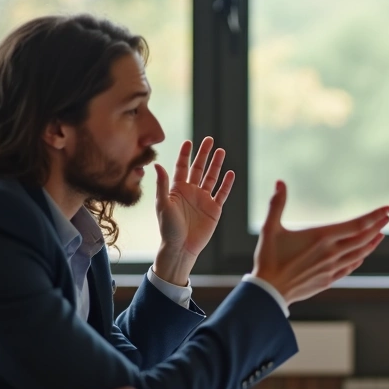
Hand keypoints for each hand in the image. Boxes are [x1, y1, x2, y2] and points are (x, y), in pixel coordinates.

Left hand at [153, 137, 234, 285]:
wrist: (181, 248)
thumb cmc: (168, 229)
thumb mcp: (163, 204)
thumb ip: (162, 184)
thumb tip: (157, 164)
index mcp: (177, 189)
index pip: (182, 167)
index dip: (185, 154)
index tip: (188, 142)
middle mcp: (191, 192)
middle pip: (199, 168)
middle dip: (204, 154)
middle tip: (209, 140)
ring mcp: (203, 199)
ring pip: (211, 177)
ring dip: (216, 165)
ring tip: (221, 151)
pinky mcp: (214, 209)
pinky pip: (222, 193)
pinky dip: (227, 184)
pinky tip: (230, 173)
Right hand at [252, 180, 388, 304]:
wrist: (270, 291)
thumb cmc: (269, 259)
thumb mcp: (270, 229)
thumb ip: (277, 204)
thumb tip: (279, 183)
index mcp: (322, 237)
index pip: (357, 224)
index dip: (374, 215)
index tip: (387, 209)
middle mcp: (331, 252)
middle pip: (363, 238)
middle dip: (377, 226)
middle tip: (387, 217)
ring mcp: (331, 268)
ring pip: (360, 253)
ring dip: (372, 243)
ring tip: (380, 234)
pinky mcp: (328, 280)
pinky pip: (349, 267)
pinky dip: (359, 259)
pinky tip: (362, 255)